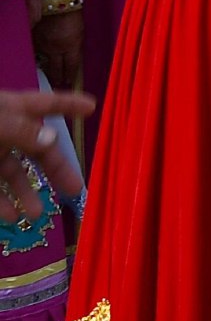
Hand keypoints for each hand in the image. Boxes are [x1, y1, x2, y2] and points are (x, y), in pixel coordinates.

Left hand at [0, 89, 90, 222]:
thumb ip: (22, 131)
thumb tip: (53, 140)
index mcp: (13, 110)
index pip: (47, 105)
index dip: (69, 105)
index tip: (91, 107)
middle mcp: (6, 132)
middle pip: (37, 150)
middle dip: (56, 169)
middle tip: (76, 188)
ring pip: (13, 174)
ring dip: (26, 194)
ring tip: (37, 214)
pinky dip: (1, 204)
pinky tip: (10, 216)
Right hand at [30, 12, 79, 95]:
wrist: (55, 0)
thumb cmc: (72, 12)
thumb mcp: (80, 31)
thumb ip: (75, 45)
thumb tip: (74, 57)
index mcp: (71, 46)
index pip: (71, 66)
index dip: (70, 76)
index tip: (69, 81)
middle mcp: (55, 48)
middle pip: (55, 69)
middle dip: (57, 77)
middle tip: (59, 82)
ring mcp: (42, 45)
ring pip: (44, 62)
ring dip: (47, 68)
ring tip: (50, 75)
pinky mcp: (33, 40)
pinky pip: (36, 53)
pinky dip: (39, 56)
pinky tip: (40, 60)